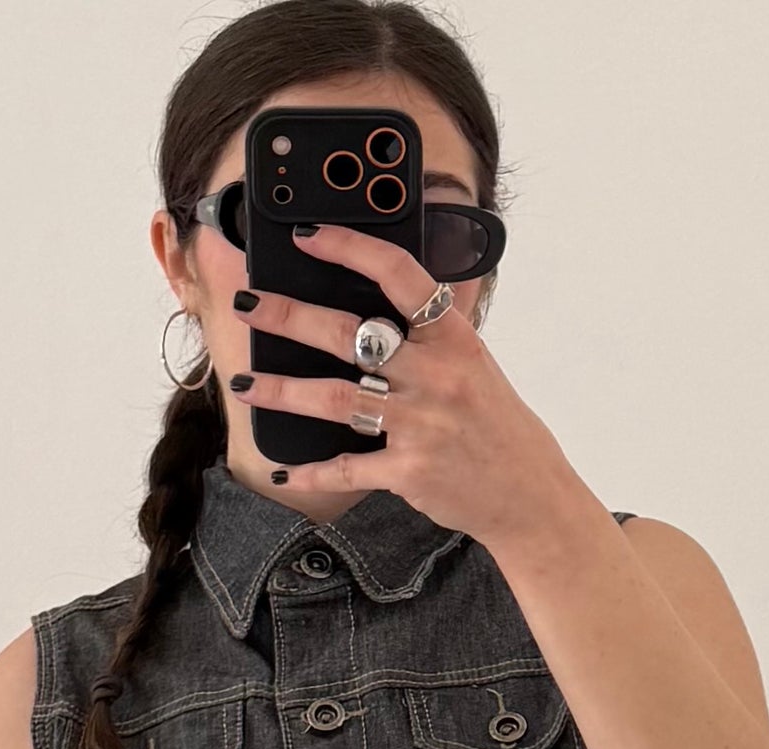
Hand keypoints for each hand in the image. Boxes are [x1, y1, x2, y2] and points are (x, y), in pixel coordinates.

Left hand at [230, 223, 579, 553]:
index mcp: (452, 337)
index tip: (308, 237)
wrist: (527, 491)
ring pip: (334, 399)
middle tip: (247, 303)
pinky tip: (283, 468)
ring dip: (281, 390)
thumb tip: (385, 290)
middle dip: (288, 316)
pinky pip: (346, 469)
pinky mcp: (408, 471)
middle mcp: (434, 376)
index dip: (350, 249)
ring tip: (242, 383)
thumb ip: (431, 330)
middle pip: (347, 335)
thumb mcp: (474, 361)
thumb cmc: (495, 422)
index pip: (398, 275)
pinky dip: (311, 473)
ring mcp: (419, 424)